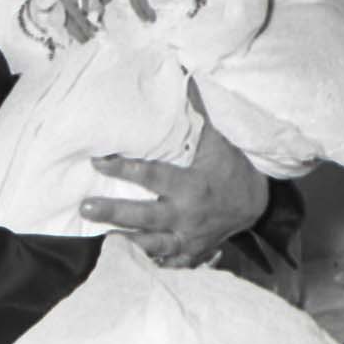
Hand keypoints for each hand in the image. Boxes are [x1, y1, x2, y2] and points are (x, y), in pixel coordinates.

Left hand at [81, 89, 266, 266]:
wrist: (257, 204)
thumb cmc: (232, 167)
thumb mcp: (218, 140)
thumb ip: (196, 114)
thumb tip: (184, 77)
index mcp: (192, 185)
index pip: (152, 176)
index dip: (124, 167)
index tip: (96, 159)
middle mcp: (188, 215)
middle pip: (146, 216)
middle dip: (114, 212)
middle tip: (85, 206)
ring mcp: (189, 239)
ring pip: (152, 245)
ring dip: (125, 243)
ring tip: (98, 240)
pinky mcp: (190, 254)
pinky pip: (167, 264)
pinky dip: (148, 266)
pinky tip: (122, 266)